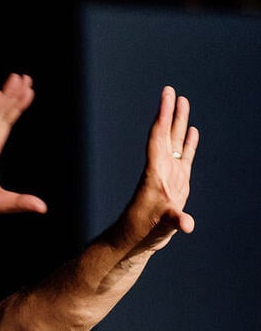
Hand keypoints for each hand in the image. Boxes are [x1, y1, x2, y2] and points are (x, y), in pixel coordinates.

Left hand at [121, 86, 197, 252]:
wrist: (136, 240)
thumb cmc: (144, 232)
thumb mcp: (161, 226)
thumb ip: (175, 222)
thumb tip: (186, 224)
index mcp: (155, 173)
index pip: (159, 137)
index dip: (162, 116)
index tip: (167, 96)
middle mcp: (161, 169)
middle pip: (166, 134)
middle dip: (169, 112)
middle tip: (171, 90)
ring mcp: (170, 175)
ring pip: (175, 142)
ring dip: (179, 123)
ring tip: (183, 102)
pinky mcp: (177, 184)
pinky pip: (184, 157)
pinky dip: (189, 143)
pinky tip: (193, 131)